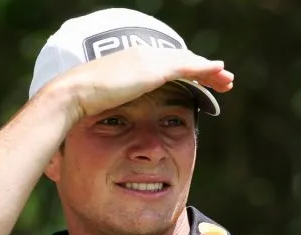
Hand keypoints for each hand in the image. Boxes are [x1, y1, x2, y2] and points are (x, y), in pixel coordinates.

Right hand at [51, 46, 233, 119]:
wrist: (74, 95)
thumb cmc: (80, 106)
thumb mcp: (102, 102)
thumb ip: (113, 103)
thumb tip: (111, 114)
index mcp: (129, 61)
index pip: (165, 64)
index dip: (184, 70)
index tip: (198, 82)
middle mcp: (142, 54)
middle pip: (181, 59)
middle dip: (203, 69)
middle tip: (221, 78)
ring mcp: (149, 59)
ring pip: (190, 62)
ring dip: (210, 71)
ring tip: (227, 80)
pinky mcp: (156, 69)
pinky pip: (190, 67)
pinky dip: (207, 70)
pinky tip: (220, 73)